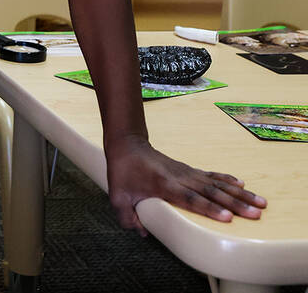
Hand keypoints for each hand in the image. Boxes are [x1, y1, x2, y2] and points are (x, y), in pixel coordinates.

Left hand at [105, 135, 265, 234]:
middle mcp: (180, 178)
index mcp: (164, 185)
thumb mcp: (118, 196)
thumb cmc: (123, 171)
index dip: (209, 208)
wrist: (127, 145)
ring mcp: (187, 173)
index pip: (191, 199)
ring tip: (260, 202)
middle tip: (256, 214)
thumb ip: (127, 216)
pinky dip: (228, 180)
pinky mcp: (189, 170)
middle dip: (235, 204)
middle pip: (212, 192)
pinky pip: (212, 176)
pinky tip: (243, 185)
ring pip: (217, 184)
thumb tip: (142, 233)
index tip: (228, 218)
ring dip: (239, 194)